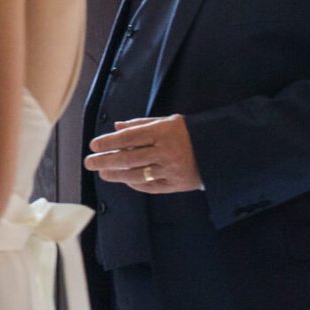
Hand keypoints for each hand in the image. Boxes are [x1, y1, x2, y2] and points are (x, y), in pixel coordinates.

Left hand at [84, 114, 202, 193]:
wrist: (220, 151)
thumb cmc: (189, 133)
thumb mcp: (167, 122)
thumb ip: (140, 125)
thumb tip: (116, 126)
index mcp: (163, 132)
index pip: (129, 138)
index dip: (109, 142)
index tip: (93, 145)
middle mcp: (166, 152)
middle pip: (129, 158)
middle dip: (105, 160)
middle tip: (89, 162)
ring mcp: (171, 170)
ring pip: (137, 175)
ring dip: (116, 175)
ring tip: (102, 172)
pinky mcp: (176, 185)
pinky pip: (150, 187)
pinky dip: (134, 184)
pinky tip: (123, 180)